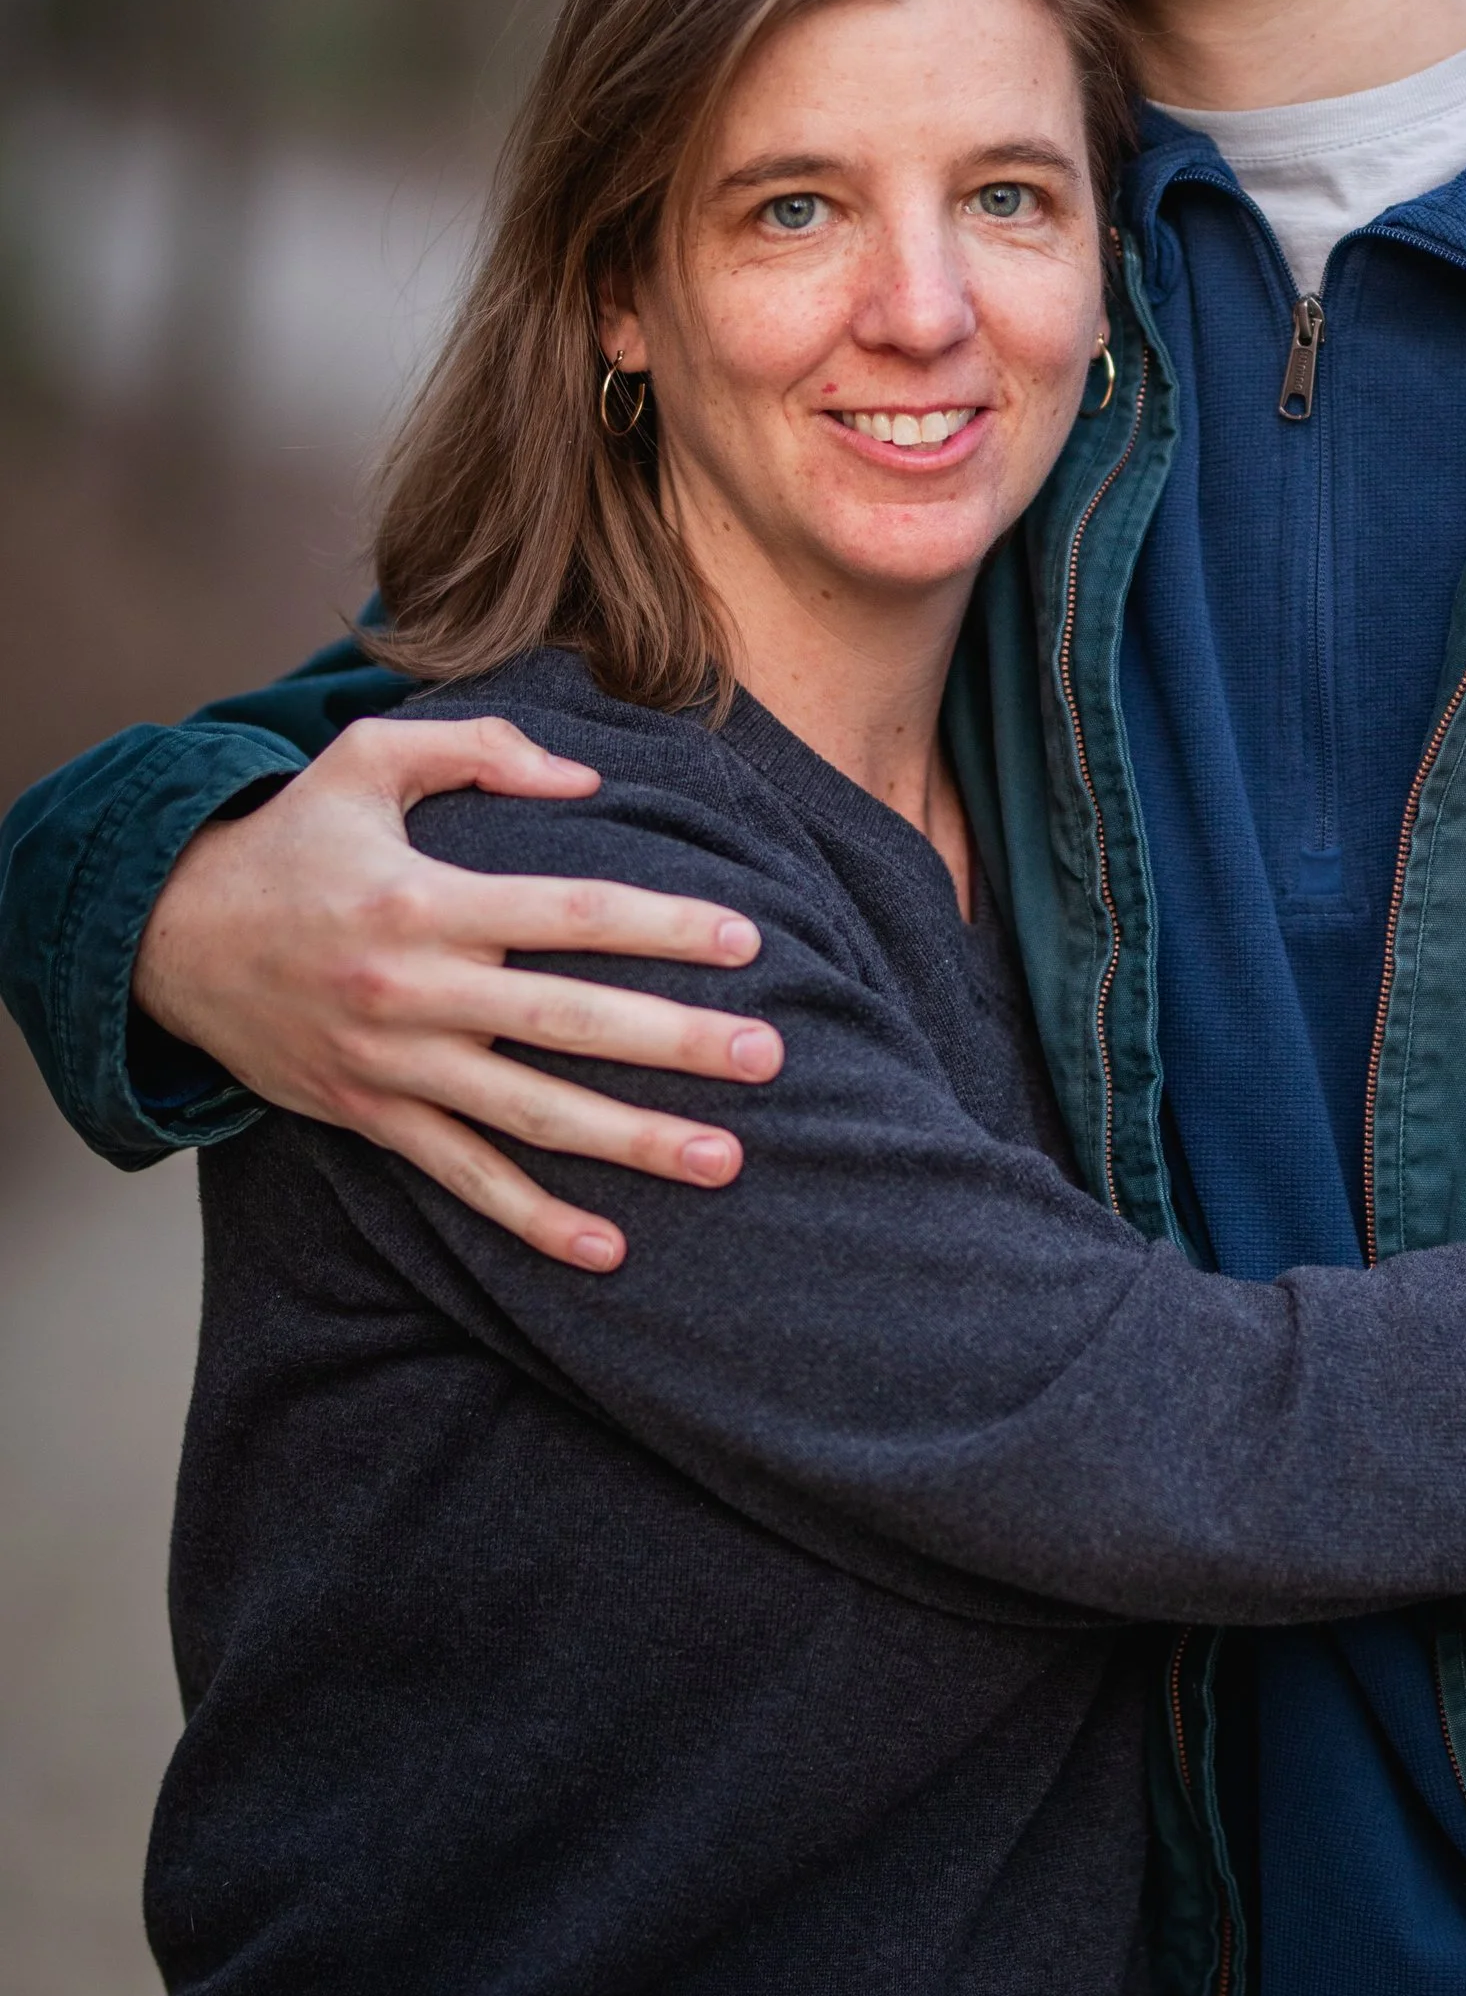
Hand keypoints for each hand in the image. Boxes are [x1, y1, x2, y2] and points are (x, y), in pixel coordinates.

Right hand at [134, 716, 784, 1268]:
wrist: (166, 939)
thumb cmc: (291, 839)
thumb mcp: (365, 759)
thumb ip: (479, 746)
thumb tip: (589, 778)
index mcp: (423, 898)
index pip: (565, 914)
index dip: (660, 927)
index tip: (746, 940)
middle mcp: (412, 990)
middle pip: (565, 1023)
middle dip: (674, 1045)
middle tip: (769, 1059)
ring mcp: (391, 1064)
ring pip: (528, 1115)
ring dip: (630, 1144)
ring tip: (726, 1161)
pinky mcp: (370, 1116)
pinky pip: (461, 1178)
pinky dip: (531, 1220)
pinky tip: (607, 1249)